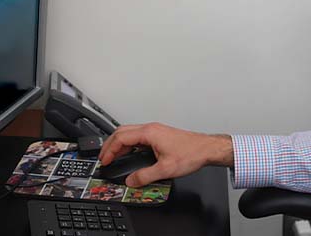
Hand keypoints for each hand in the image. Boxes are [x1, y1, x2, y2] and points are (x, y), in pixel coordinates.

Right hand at [98, 122, 233, 187]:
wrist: (206, 149)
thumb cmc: (191, 153)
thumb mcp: (165, 169)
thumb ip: (145, 176)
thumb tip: (131, 180)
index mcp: (150, 133)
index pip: (121, 137)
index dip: (109, 150)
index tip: (105, 161)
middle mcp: (151, 129)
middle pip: (122, 132)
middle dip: (110, 145)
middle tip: (104, 158)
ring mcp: (155, 131)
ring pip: (130, 133)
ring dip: (119, 144)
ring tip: (114, 157)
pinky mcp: (159, 135)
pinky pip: (138, 137)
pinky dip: (129, 145)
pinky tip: (130, 155)